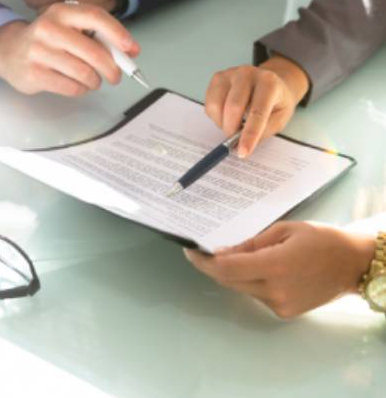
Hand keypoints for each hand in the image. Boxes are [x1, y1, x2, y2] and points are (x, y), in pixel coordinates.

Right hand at [0, 2, 139, 95]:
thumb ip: (97, 36)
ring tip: (93, 80)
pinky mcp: (34, 74)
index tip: (131, 49)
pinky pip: (72, 88)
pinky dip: (81, 90)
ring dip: (95, 82)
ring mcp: (39, 51)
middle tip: (116, 76)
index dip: (118, 34)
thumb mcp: (68, 28)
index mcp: (61, 11)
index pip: (95, 17)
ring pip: (85, 73)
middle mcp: (48, 28)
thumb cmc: (48, 40)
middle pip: (94, 53)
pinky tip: (77, 85)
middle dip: (112, 69)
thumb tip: (131, 51)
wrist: (7, 50)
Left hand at [185, 221, 374, 317]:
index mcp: (275, 266)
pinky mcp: (285, 312)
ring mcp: (280, 305)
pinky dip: (250, 281)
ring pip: (242, 288)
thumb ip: (250, 244)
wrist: (352, 264)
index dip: (203, 262)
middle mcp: (274, 291)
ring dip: (234, 273)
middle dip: (214, 266)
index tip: (190, 251)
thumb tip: (221, 253)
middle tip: (204, 250)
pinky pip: (256, 294)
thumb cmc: (319, 239)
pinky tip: (258, 267)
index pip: (226, 268)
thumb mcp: (283, 230)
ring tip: (235, 255)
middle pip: (230, 281)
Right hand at [205, 56, 309, 157]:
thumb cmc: (275, 102)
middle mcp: (248, 73)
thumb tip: (240, 143)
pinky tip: (227, 115)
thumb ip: (262, 131)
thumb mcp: (279, 118)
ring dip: (222, 123)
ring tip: (234, 125)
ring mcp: (230, 74)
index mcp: (269, 83)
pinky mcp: (217, 78)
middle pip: (233, 107)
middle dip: (231, 130)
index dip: (249, 134)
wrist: (271, 81)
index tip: (242, 152)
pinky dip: (216, 117)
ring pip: (217, 106)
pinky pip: (209, 104)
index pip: (257, 112)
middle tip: (235, 141)